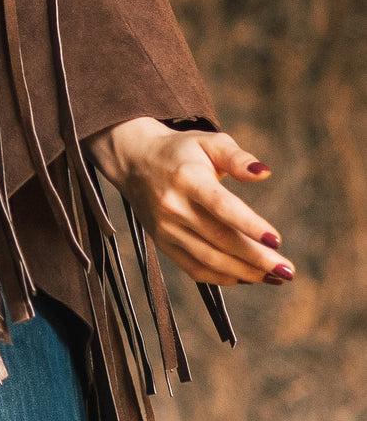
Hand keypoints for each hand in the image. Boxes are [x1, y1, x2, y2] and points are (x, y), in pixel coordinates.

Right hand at [85, 117, 294, 286]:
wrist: (133, 160)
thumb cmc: (180, 151)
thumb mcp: (208, 142)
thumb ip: (237, 157)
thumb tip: (264, 173)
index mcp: (187, 177)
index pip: (221, 206)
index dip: (249, 225)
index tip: (277, 240)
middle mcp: (173, 205)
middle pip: (219, 239)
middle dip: (257, 258)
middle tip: (287, 269)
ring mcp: (165, 227)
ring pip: (209, 259)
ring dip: (245, 273)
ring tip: (275, 276)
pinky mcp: (162, 242)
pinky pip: (194, 269)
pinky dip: (222, 278)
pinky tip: (247, 277)